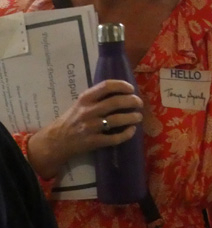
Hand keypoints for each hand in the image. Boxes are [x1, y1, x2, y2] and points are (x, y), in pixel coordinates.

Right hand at [27, 79, 143, 178]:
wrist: (56, 141)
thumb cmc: (72, 119)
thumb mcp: (81, 103)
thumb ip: (98, 97)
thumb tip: (123, 91)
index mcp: (85, 98)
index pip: (107, 86)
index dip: (122, 85)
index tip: (131, 89)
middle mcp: (88, 111)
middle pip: (116, 102)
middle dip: (132, 101)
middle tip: (139, 103)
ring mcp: (90, 127)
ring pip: (117, 120)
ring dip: (133, 117)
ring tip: (138, 117)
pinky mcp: (93, 141)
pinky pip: (114, 138)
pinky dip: (127, 134)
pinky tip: (132, 130)